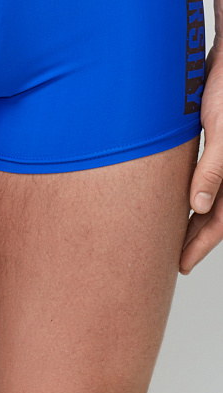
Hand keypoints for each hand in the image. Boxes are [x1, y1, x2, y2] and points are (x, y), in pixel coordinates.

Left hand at [180, 36, 222, 273]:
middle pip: (215, 211)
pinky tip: (178, 194)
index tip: (181, 264)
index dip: (200, 244)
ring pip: (210, 195)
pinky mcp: (215, 140)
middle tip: (174, 256)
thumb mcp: (217, 128)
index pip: (219, 218)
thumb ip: (212, 168)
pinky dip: (194, 189)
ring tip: (174, 231)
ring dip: (193, 215)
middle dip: (196, 235)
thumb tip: (198, 205)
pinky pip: (206, 175)